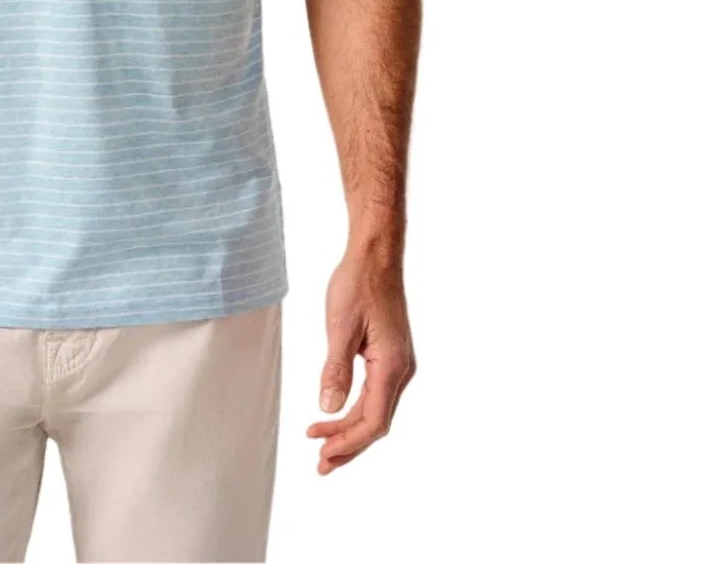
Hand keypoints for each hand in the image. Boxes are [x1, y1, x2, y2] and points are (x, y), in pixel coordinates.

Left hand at [306, 247, 415, 473]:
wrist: (376, 256)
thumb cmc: (358, 284)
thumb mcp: (340, 326)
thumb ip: (336, 369)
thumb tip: (329, 409)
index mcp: (392, 366)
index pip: (373, 421)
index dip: (348, 441)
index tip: (322, 453)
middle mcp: (402, 370)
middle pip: (376, 422)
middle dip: (348, 445)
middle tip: (320, 464)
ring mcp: (399, 364)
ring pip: (377, 410)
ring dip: (351, 430)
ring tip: (323, 444)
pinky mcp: (391, 356)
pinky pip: (376, 394)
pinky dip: (356, 410)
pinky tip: (338, 415)